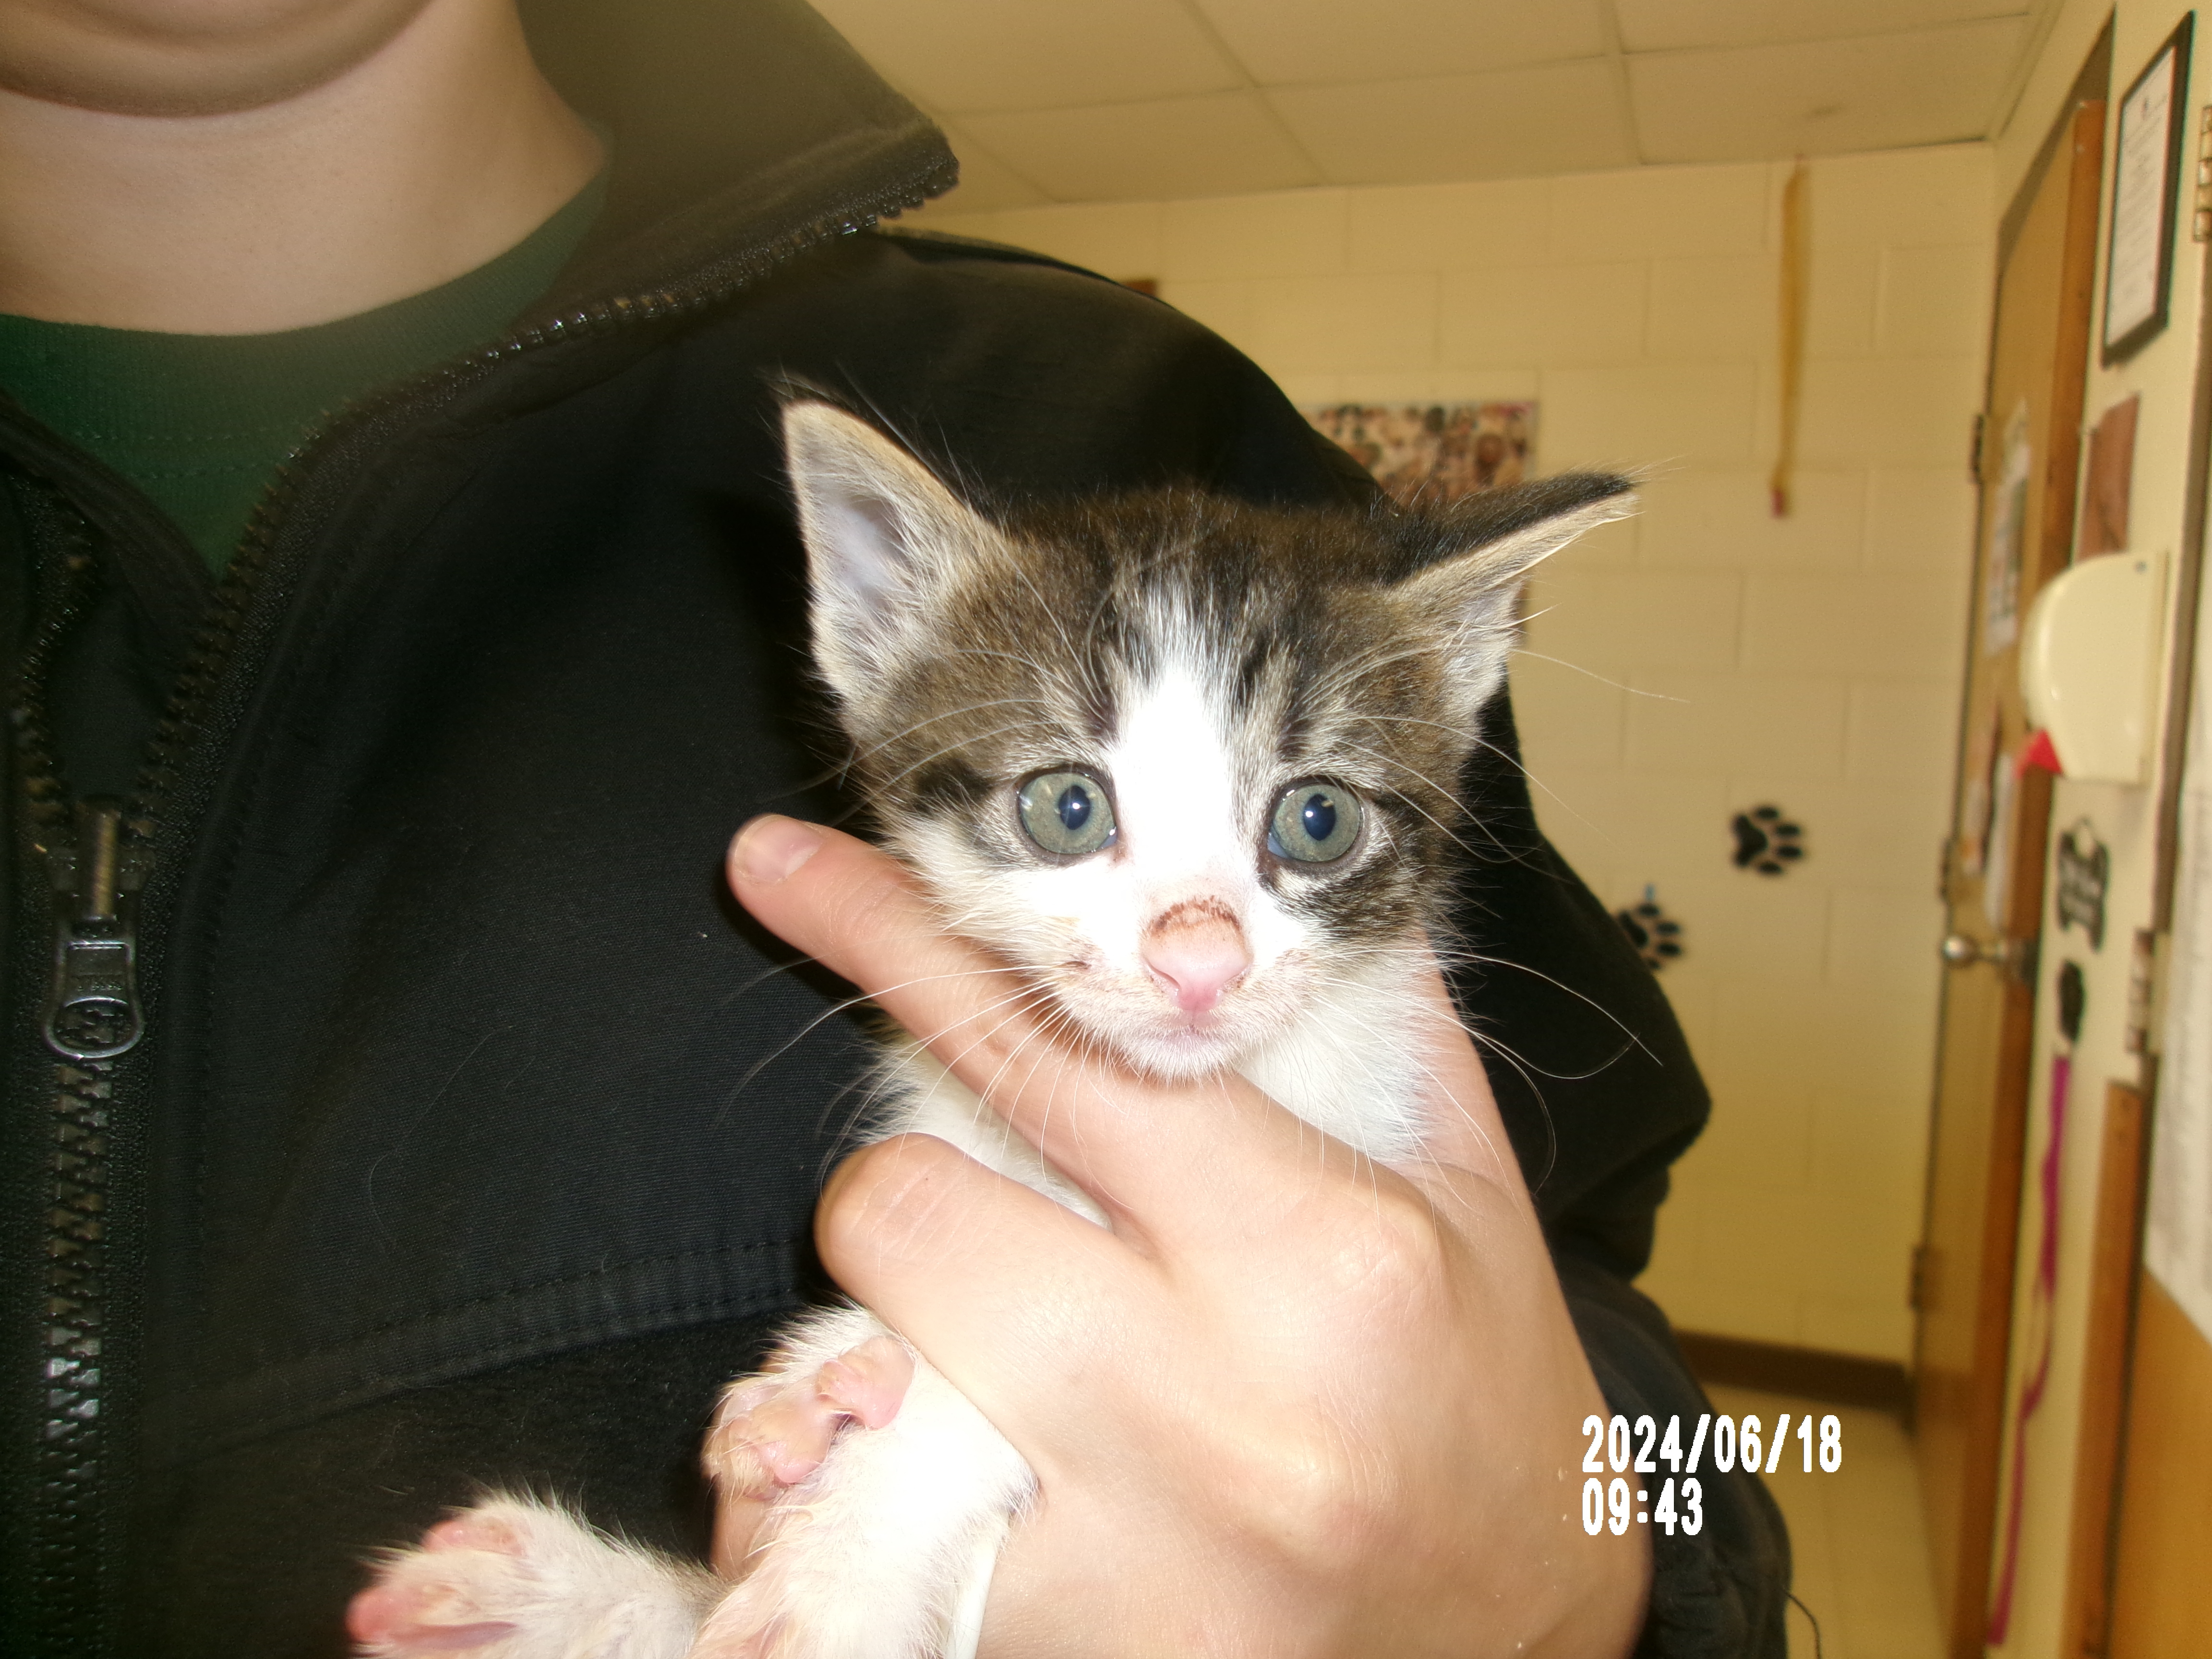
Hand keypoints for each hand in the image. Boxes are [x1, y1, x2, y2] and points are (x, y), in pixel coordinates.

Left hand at [718, 815, 1649, 1656]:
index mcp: (1326, 1250)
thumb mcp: (1463, 1188)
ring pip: (861, 1374)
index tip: (782, 868)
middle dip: (911, 1185)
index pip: (1058, 1057)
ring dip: (897, 1327)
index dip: (900, 947)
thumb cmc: (1483, 1385)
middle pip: (908, 1214)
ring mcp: (1131, 1554)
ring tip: (1001, 1346)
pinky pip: (868, 1542)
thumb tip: (1253, 883)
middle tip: (988, 1213)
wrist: (1528, 1631)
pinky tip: (972, 1463)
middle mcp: (1217, 1403)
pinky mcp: (1069, 1653)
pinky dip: (876, 1484)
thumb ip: (1364, 1020)